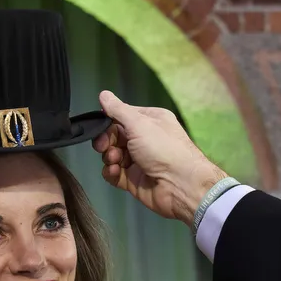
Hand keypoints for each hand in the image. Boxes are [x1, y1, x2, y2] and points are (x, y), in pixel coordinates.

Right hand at [93, 91, 227, 226]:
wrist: (180, 185)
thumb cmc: (163, 149)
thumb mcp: (139, 123)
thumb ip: (118, 110)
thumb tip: (103, 94)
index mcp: (150, 121)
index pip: (122, 116)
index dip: (109, 121)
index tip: (100, 126)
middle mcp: (145, 139)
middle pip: (115, 136)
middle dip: (106, 141)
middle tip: (104, 147)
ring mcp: (140, 161)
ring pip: (113, 155)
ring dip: (109, 157)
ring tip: (115, 161)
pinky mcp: (134, 180)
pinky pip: (115, 174)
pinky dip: (111, 172)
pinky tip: (115, 172)